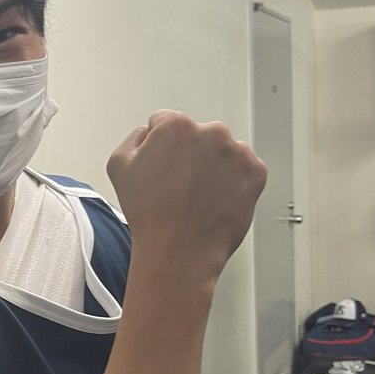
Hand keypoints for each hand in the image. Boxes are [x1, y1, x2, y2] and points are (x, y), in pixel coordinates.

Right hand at [107, 110, 266, 281]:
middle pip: (197, 135)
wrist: (179, 252)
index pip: (165, 122)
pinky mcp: (256, 173)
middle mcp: (212, 132)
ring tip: (197, 196)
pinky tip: (214, 199)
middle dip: (189, 154)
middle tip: (178, 185)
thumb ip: (134, 138)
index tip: (160, 166)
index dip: (158, 146)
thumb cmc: (149, 213)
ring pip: (221, 151)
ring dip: (212, 166)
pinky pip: (242, 169)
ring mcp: (238, 153)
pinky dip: (231, 181)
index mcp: (177, 126)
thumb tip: (150, 135)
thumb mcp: (118, 166)